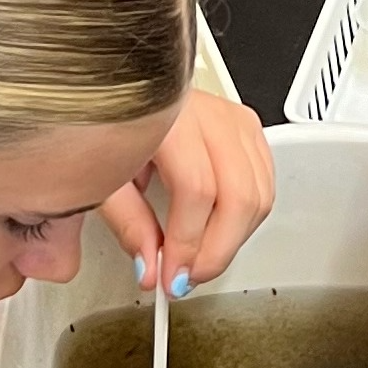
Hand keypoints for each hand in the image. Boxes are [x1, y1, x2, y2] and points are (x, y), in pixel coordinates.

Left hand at [103, 85, 273, 292]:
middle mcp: (209, 115)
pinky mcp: (247, 127)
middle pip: (239, 195)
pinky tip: (219, 232)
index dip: (187, 242)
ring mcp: (234, 119)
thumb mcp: (102, 173)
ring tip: (201, 259)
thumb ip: (128, 223)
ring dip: (234, 239)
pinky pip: (265, 183)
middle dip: (216, 250)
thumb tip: (150, 267)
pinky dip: (247, 218)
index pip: (196, 190)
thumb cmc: (108, 123)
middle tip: (189, 276)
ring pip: (260, 194)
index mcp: (168, 118)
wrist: (118, 92)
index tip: (171, 274)